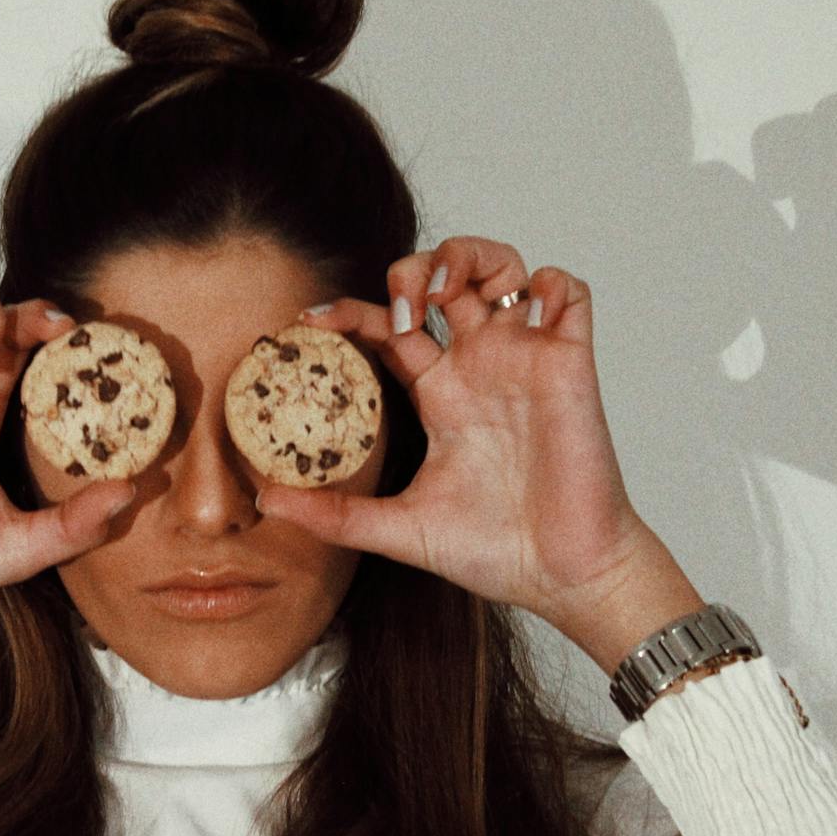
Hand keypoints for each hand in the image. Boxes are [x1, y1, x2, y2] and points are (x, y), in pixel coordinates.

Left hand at [255, 235, 693, 666]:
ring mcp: (525, 360)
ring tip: (447, 292)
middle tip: (402, 306)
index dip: (351, 312)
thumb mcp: (398, 530)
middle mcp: (479, 367)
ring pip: (503, 268)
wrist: (562, 577)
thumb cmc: (492, 553)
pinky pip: (570, 293)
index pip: (389, 327)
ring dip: (472, 258)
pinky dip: (549, 282)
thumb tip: (266, 503)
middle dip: (414, 270)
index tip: (310, 321)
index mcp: (439, 395)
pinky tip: (525, 310)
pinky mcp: (571, 364)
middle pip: (443, 279)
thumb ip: (334, 515)